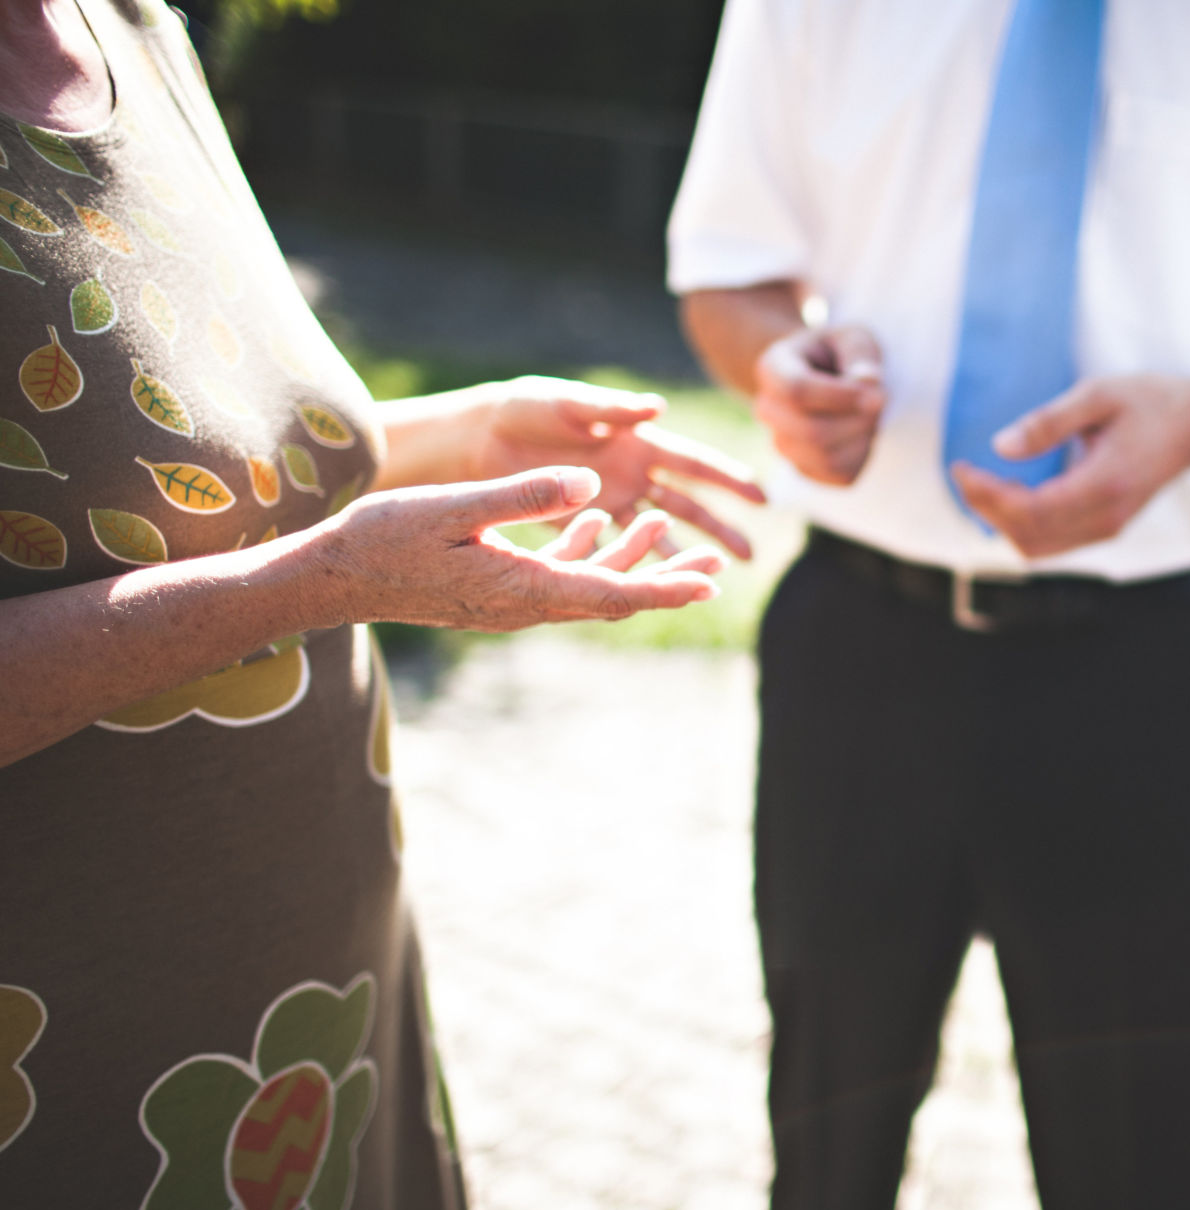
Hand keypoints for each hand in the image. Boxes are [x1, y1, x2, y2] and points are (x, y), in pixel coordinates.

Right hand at [318, 467, 725, 630]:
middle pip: (612, 596)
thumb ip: (525, 497)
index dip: (665, 588)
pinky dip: (583, 551)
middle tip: (717, 562)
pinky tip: (595, 521)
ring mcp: (509, 602)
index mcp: (521, 587)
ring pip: (587, 585)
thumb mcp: (457, 506)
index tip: (710, 582)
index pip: (611, 593)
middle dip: (666, 579)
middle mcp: (523, 604)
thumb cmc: (384, 537)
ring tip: (667, 526)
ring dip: (628, 558)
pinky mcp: (495, 592)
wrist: (332, 577)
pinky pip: (555, 577)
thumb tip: (592, 486)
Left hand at [469, 375, 766, 559]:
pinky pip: (616, 548)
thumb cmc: (527, 408)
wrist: (479, 434)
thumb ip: (612, 410)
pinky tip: (653, 585)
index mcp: (637, 441)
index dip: (728, 480)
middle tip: (749, 558)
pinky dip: (635, 565)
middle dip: (718, 530)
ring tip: (708, 578)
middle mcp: (631, 474)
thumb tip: (658, 408)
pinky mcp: (581, 522)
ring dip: (681, 555)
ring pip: (656, 534)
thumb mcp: (569, 404)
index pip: (693, 463)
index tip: (761, 499)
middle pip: (685, 506)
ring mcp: (610, 501)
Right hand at [753, 325, 885, 484]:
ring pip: (826, 458)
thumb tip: (868, 382)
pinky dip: (863, 455)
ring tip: (871, 413)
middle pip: (812, 431)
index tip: (878, 391)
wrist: (828, 376)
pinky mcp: (805, 469)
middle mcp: (768, 409)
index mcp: (771, 369)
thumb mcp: (853, 337)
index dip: (841, 396)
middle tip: (881, 399)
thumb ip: (861, 354)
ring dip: (863, 437)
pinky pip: (839, 475)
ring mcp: (782, 443)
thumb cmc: (840, 352)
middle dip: (858, 419)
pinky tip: (863, 432)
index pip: (796, 391)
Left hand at [951, 374, 1189, 558]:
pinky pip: (1052, 543)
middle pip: (1027, 537)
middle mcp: (1106, 517)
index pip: (1030, 511)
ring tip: (982, 484)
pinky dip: (1022, 526)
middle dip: (987, 509)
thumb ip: (1048, 421)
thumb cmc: (1150, 402)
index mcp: (1104, 484)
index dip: (987, 495)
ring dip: (1002, 522)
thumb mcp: (1098, 394)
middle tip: (965, 472)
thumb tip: (1001, 447)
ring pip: (1037, 548)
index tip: (962, 467)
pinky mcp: (1105, 529)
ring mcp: (1108, 529)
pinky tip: (1010, 494)